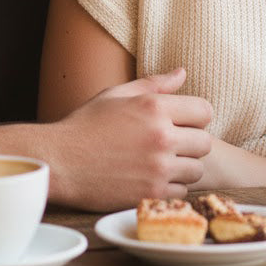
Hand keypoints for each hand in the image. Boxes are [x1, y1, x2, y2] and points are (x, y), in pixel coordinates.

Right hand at [48, 67, 212, 209]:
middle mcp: (161, 136)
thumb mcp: (117, 94)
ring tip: (161, 162)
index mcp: (154, 106)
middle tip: (171, 144)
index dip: (195, 116)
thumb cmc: (87, 124)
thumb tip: (182, 73)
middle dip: (192, 142)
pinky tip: (151, 178)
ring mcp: (158, 167)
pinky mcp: (151, 192)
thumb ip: (154, 84)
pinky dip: (171, 187)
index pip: (205, 111)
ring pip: (197, 169)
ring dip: (184, 167)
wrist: (60, 161)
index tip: (182, 122)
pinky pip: (182, 192)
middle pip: (205, 142)